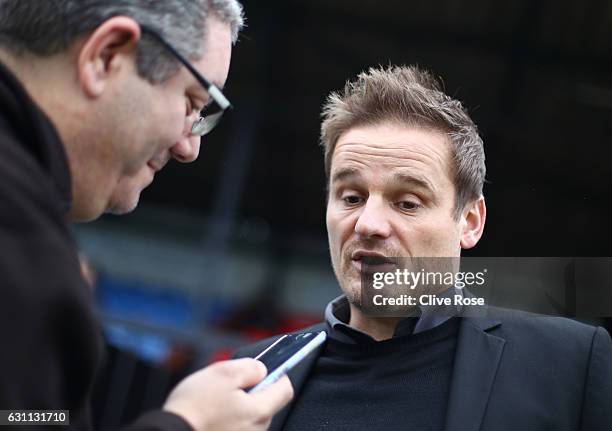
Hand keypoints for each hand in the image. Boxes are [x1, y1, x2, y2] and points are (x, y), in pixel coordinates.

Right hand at [163, 358, 293, 430]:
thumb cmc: (194, 408)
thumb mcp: (223, 373)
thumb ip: (249, 368)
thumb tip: (261, 370)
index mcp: (260, 410)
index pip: (286, 389)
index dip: (278, 374)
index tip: (267, 369)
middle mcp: (258, 430)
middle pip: (267, 403)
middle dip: (253, 391)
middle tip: (228, 386)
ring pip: (250, 417)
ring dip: (238, 407)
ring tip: (214, 403)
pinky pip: (237, 428)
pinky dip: (228, 420)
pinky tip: (211, 417)